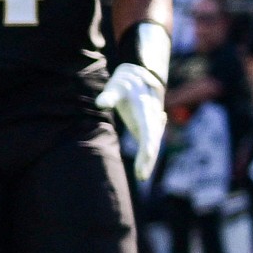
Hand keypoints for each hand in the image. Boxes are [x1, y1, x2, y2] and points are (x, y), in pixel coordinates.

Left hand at [97, 62, 166, 180]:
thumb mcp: (117, 85)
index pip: (148, 131)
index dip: (148, 145)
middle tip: (141, 175)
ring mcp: (151, 123)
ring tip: (141, 176)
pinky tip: (143, 168)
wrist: (141, 76)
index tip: (147, 155)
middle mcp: (152, 118)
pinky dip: (146, 156)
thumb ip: (109, 95)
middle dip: (148, 159)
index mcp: (145, 110)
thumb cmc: (125, 82)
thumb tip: (100, 103)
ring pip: (151, 144)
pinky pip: (148, 143)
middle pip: (152, 141)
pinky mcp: (146, 126)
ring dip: (148, 160)